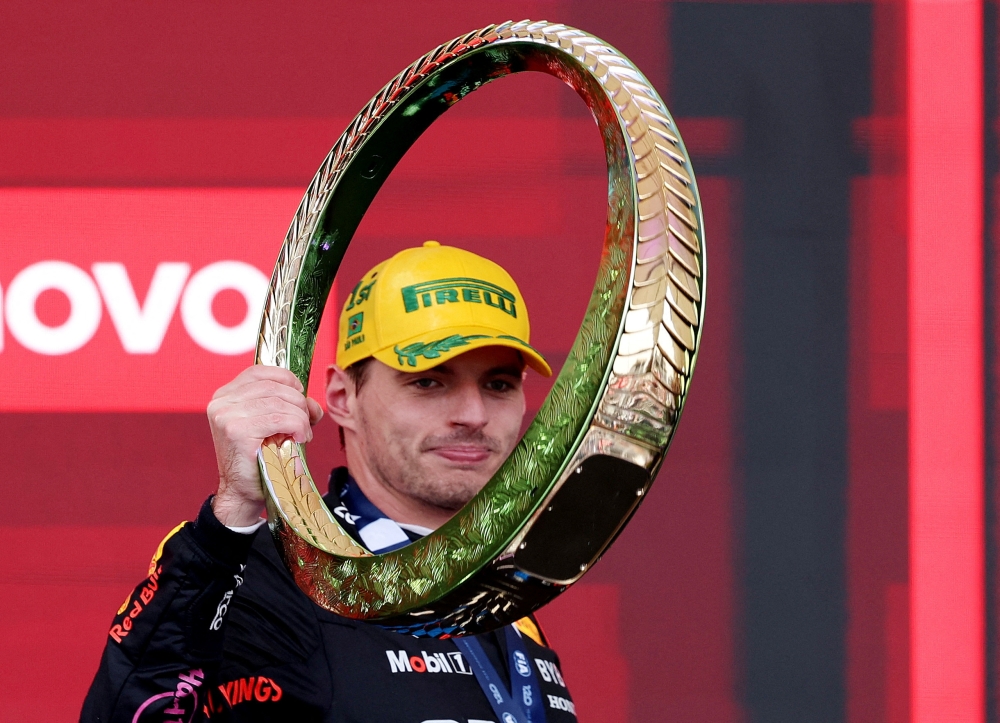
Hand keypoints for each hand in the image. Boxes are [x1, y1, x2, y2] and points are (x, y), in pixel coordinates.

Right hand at [207, 365, 323, 526]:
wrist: (243, 493)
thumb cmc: (259, 459)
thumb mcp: (270, 425)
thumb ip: (287, 405)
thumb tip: (312, 402)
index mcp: (225, 395)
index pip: (260, 371)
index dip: (287, 379)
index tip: (300, 395)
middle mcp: (222, 402)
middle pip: (274, 386)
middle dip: (299, 402)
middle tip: (308, 421)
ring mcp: (227, 416)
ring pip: (279, 402)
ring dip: (300, 417)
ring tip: (303, 434)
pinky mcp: (237, 431)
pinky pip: (280, 419)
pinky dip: (297, 426)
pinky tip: (299, 438)